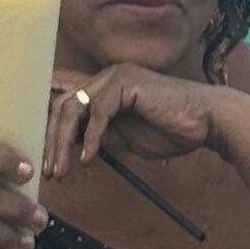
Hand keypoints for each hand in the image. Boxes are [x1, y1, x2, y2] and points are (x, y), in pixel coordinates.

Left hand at [62, 63, 231, 171]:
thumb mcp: (124, 137)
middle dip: (51, 140)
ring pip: (73, 107)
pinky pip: (97, 112)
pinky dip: (90, 138)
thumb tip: (70, 147)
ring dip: (63, 142)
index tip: (43, 156)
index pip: (65, 98)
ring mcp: (115, 76)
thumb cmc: (170, 130)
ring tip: (62, 171)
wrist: (205, 121)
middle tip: (51, 172)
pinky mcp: (126, 83)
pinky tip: (88, 159)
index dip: (49, 124)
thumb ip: (99, 135)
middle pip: (61, 104)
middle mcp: (105, 76)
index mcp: (104, 87)